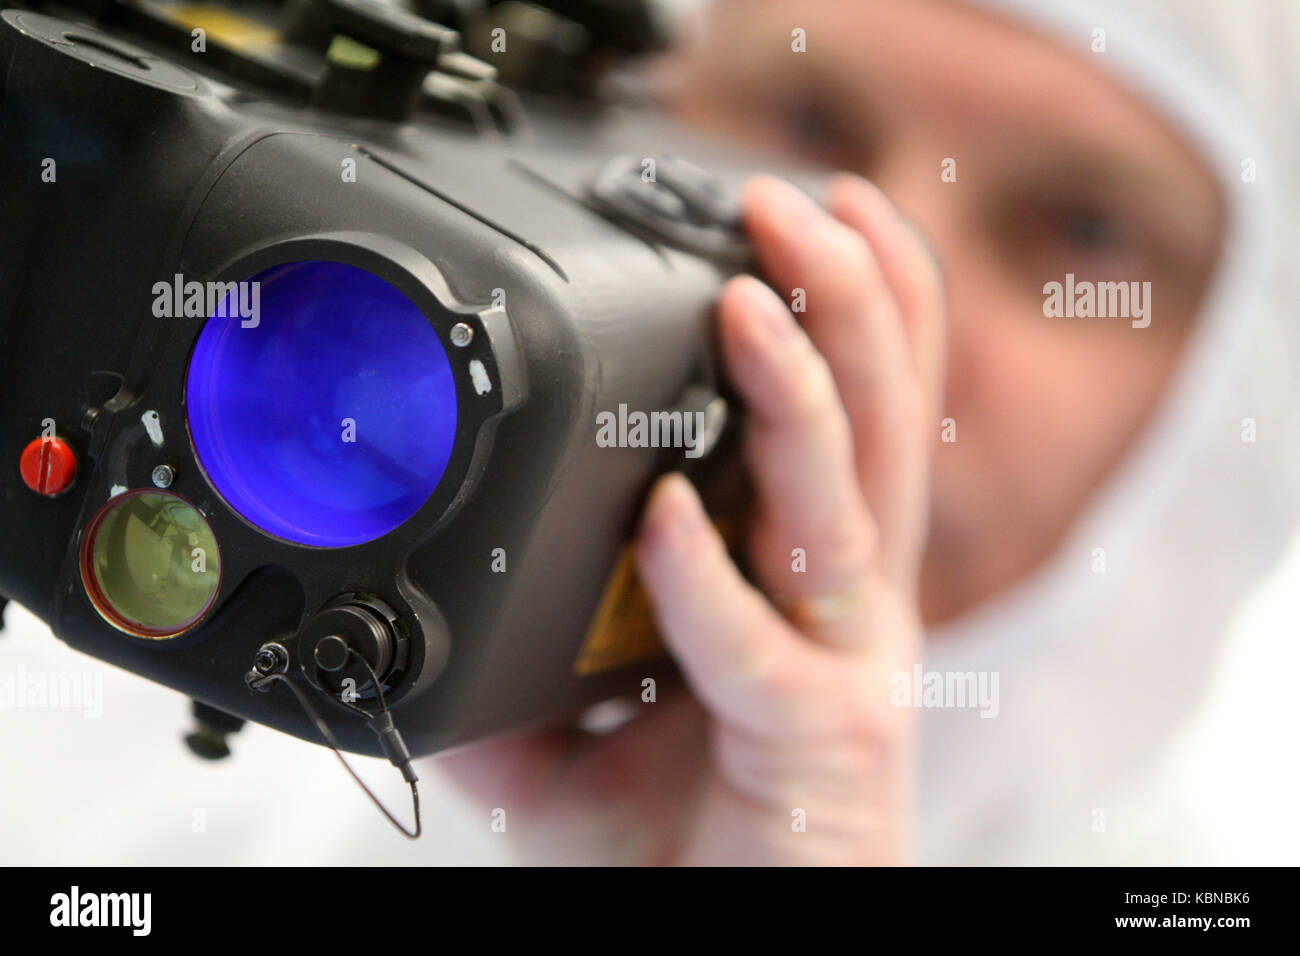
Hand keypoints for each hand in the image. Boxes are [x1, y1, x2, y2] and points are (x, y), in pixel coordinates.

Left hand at [437, 174, 944, 864]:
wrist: (730, 931)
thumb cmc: (695, 836)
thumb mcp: (589, 732)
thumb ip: (525, 671)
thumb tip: (432, 628)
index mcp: (812, 573)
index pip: (861, 412)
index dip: (858, 308)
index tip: (810, 217)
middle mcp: (845, 598)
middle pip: (878, 417)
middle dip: (844, 296)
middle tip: (786, 201)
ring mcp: (847, 659)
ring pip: (847, 494)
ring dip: (804, 386)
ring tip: (755, 293)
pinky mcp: (825, 735)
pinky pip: (756, 639)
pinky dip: (707, 575)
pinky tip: (665, 518)